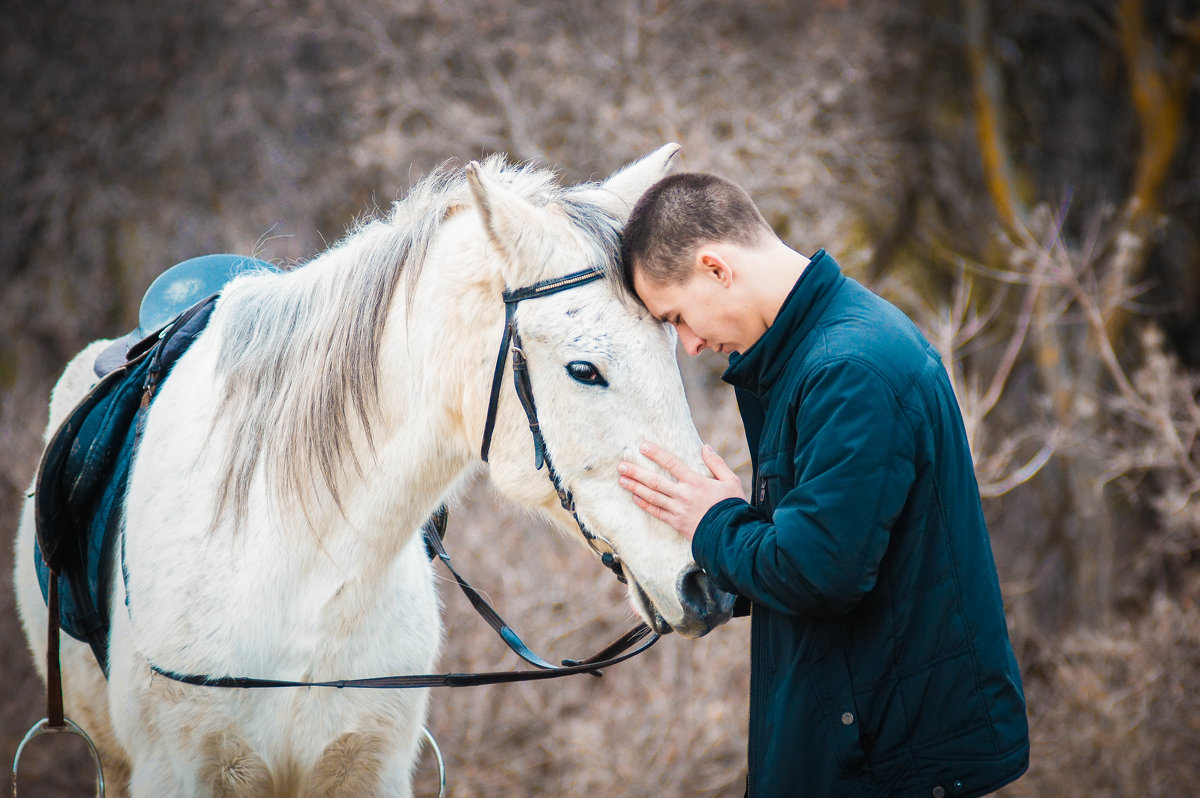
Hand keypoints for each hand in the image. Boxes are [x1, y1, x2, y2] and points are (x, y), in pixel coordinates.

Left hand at [618, 442, 745, 540]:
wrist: (731, 535)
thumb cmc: (732, 506)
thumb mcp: (731, 481)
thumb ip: (717, 464)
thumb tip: (705, 447)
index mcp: (696, 482)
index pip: (672, 464)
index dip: (656, 454)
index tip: (643, 447)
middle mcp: (684, 495)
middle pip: (655, 481)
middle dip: (637, 472)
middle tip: (622, 465)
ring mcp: (678, 510)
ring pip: (652, 496)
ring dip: (636, 487)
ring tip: (622, 480)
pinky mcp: (677, 523)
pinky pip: (657, 512)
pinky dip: (645, 505)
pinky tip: (635, 498)